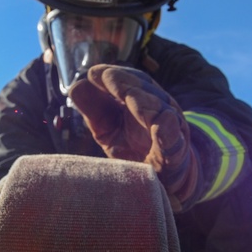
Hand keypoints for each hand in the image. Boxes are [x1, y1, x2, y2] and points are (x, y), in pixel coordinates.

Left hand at [69, 65, 198, 210]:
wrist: (166, 178)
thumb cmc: (136, 149)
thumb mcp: (108, 130)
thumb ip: (94, 110)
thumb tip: (75, 85)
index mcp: (142, 100)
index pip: (131, 80)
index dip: (113, 75)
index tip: (93, 73)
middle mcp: (159, 109)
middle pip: (145, 89)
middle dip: (126, 83)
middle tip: (107, 79)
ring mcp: (171, 129)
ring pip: (161, 110)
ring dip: (144, 102)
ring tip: (129, 98)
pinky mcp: (176, 153)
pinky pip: (174, 140)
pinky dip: (167, 133)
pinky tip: (158, 129)